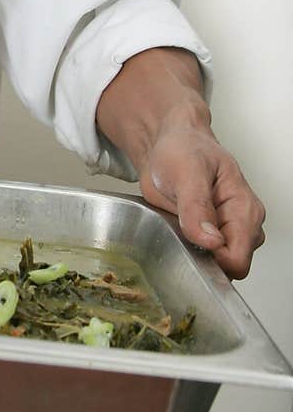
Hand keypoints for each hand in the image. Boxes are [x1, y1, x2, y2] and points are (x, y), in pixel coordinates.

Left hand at [137, 103, 265, 279]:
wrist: (168, 143)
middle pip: (229, 267)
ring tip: (178, 222)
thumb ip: (197, 208)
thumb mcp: (186, 171)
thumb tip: (211, 241)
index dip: (212, 259)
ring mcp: (228, 231)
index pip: (238, 257)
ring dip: (194, 252)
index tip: (189, 243)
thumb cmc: (183, 149)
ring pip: (215, 265)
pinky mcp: (211, 235)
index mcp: (244, 208)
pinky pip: (201, 257)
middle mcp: (243, 224)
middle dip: (203, 256)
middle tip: (180, 227)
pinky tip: (178, 227)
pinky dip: (188, 248)